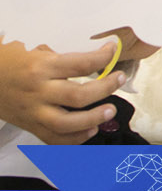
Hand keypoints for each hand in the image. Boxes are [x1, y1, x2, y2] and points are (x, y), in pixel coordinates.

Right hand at [0, 39, 122, 142]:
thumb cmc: (12, 63)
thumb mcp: (37, 53)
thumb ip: (64, 60)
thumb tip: (98, 59)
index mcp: (42, 68)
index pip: (80, 64)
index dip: (103, 57)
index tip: (114, 51)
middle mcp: (39, 91)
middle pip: (77, 96)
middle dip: (104, 89)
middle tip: (119, 80)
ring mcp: (34, 112)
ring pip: (66, 123)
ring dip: (93, 119)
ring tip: (110, 111)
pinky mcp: (31, 126)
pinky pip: (54, 139)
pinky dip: (75, 139)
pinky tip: (90, 130)